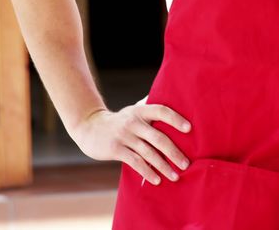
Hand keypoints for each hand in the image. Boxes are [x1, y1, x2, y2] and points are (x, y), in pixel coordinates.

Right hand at [71, 103, 191, 184]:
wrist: (89, 127)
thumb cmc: (120, 121)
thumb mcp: (133, 110)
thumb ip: (151, 109)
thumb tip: (175, 99)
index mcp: (141, 111)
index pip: (161, 111)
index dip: (175, 119)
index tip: (189, 128)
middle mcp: (133, 122)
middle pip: (158, 137)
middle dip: (174, 152)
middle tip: (186, 164)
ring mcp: (124, 136)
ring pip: (148, 153)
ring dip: (163, 166)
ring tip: (175, 176)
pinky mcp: (115, 149)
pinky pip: (135, 162)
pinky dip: (147, 172)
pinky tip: (157, 180)